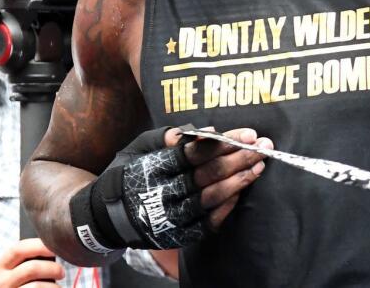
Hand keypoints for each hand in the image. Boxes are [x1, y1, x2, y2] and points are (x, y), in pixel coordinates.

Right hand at [0, 238, 64, 287]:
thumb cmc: (14, 286)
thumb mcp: (11, 273)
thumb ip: (25, 262)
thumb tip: (51, 249)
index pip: (18, 249)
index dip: (39, 246)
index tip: (55, 248)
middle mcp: (0, 281)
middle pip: (31, 268)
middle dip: (52, 268)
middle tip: (61, 273)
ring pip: (36, 285)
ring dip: (53, 286)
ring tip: (57, 287)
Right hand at [70, 125, 269, 251]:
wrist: (106, 218)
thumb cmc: (128, 174)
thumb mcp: (137, 149)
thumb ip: (164, 137)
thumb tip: (197, 132)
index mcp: (150, 169)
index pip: (192, 153)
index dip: (222, 143)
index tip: (248, 133)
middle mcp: (159, 194)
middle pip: (206, 175)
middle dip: (239, 158)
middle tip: (264, 146)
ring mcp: (168, 218)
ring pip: (209, 199)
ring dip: (239, 181)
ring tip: (259, 166)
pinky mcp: (176, 237)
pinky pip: (207, 223)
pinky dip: (226, 207)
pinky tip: (242, 191)